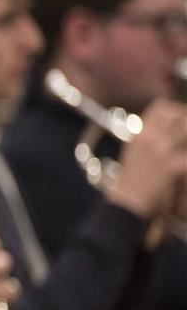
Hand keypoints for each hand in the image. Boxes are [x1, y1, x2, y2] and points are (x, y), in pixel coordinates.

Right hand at [109, 99, 186, 219]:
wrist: (128, 202)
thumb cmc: (129, 180)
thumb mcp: (132, 151)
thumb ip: (146, 136)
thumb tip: (160, 127)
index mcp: (140, 133)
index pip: (161, 107)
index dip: (175, 109)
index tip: (180, 116)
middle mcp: (151, 138)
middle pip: (179, 115)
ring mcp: (163, 151)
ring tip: (186, 142)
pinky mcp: (174, 165)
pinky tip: (186, 164)